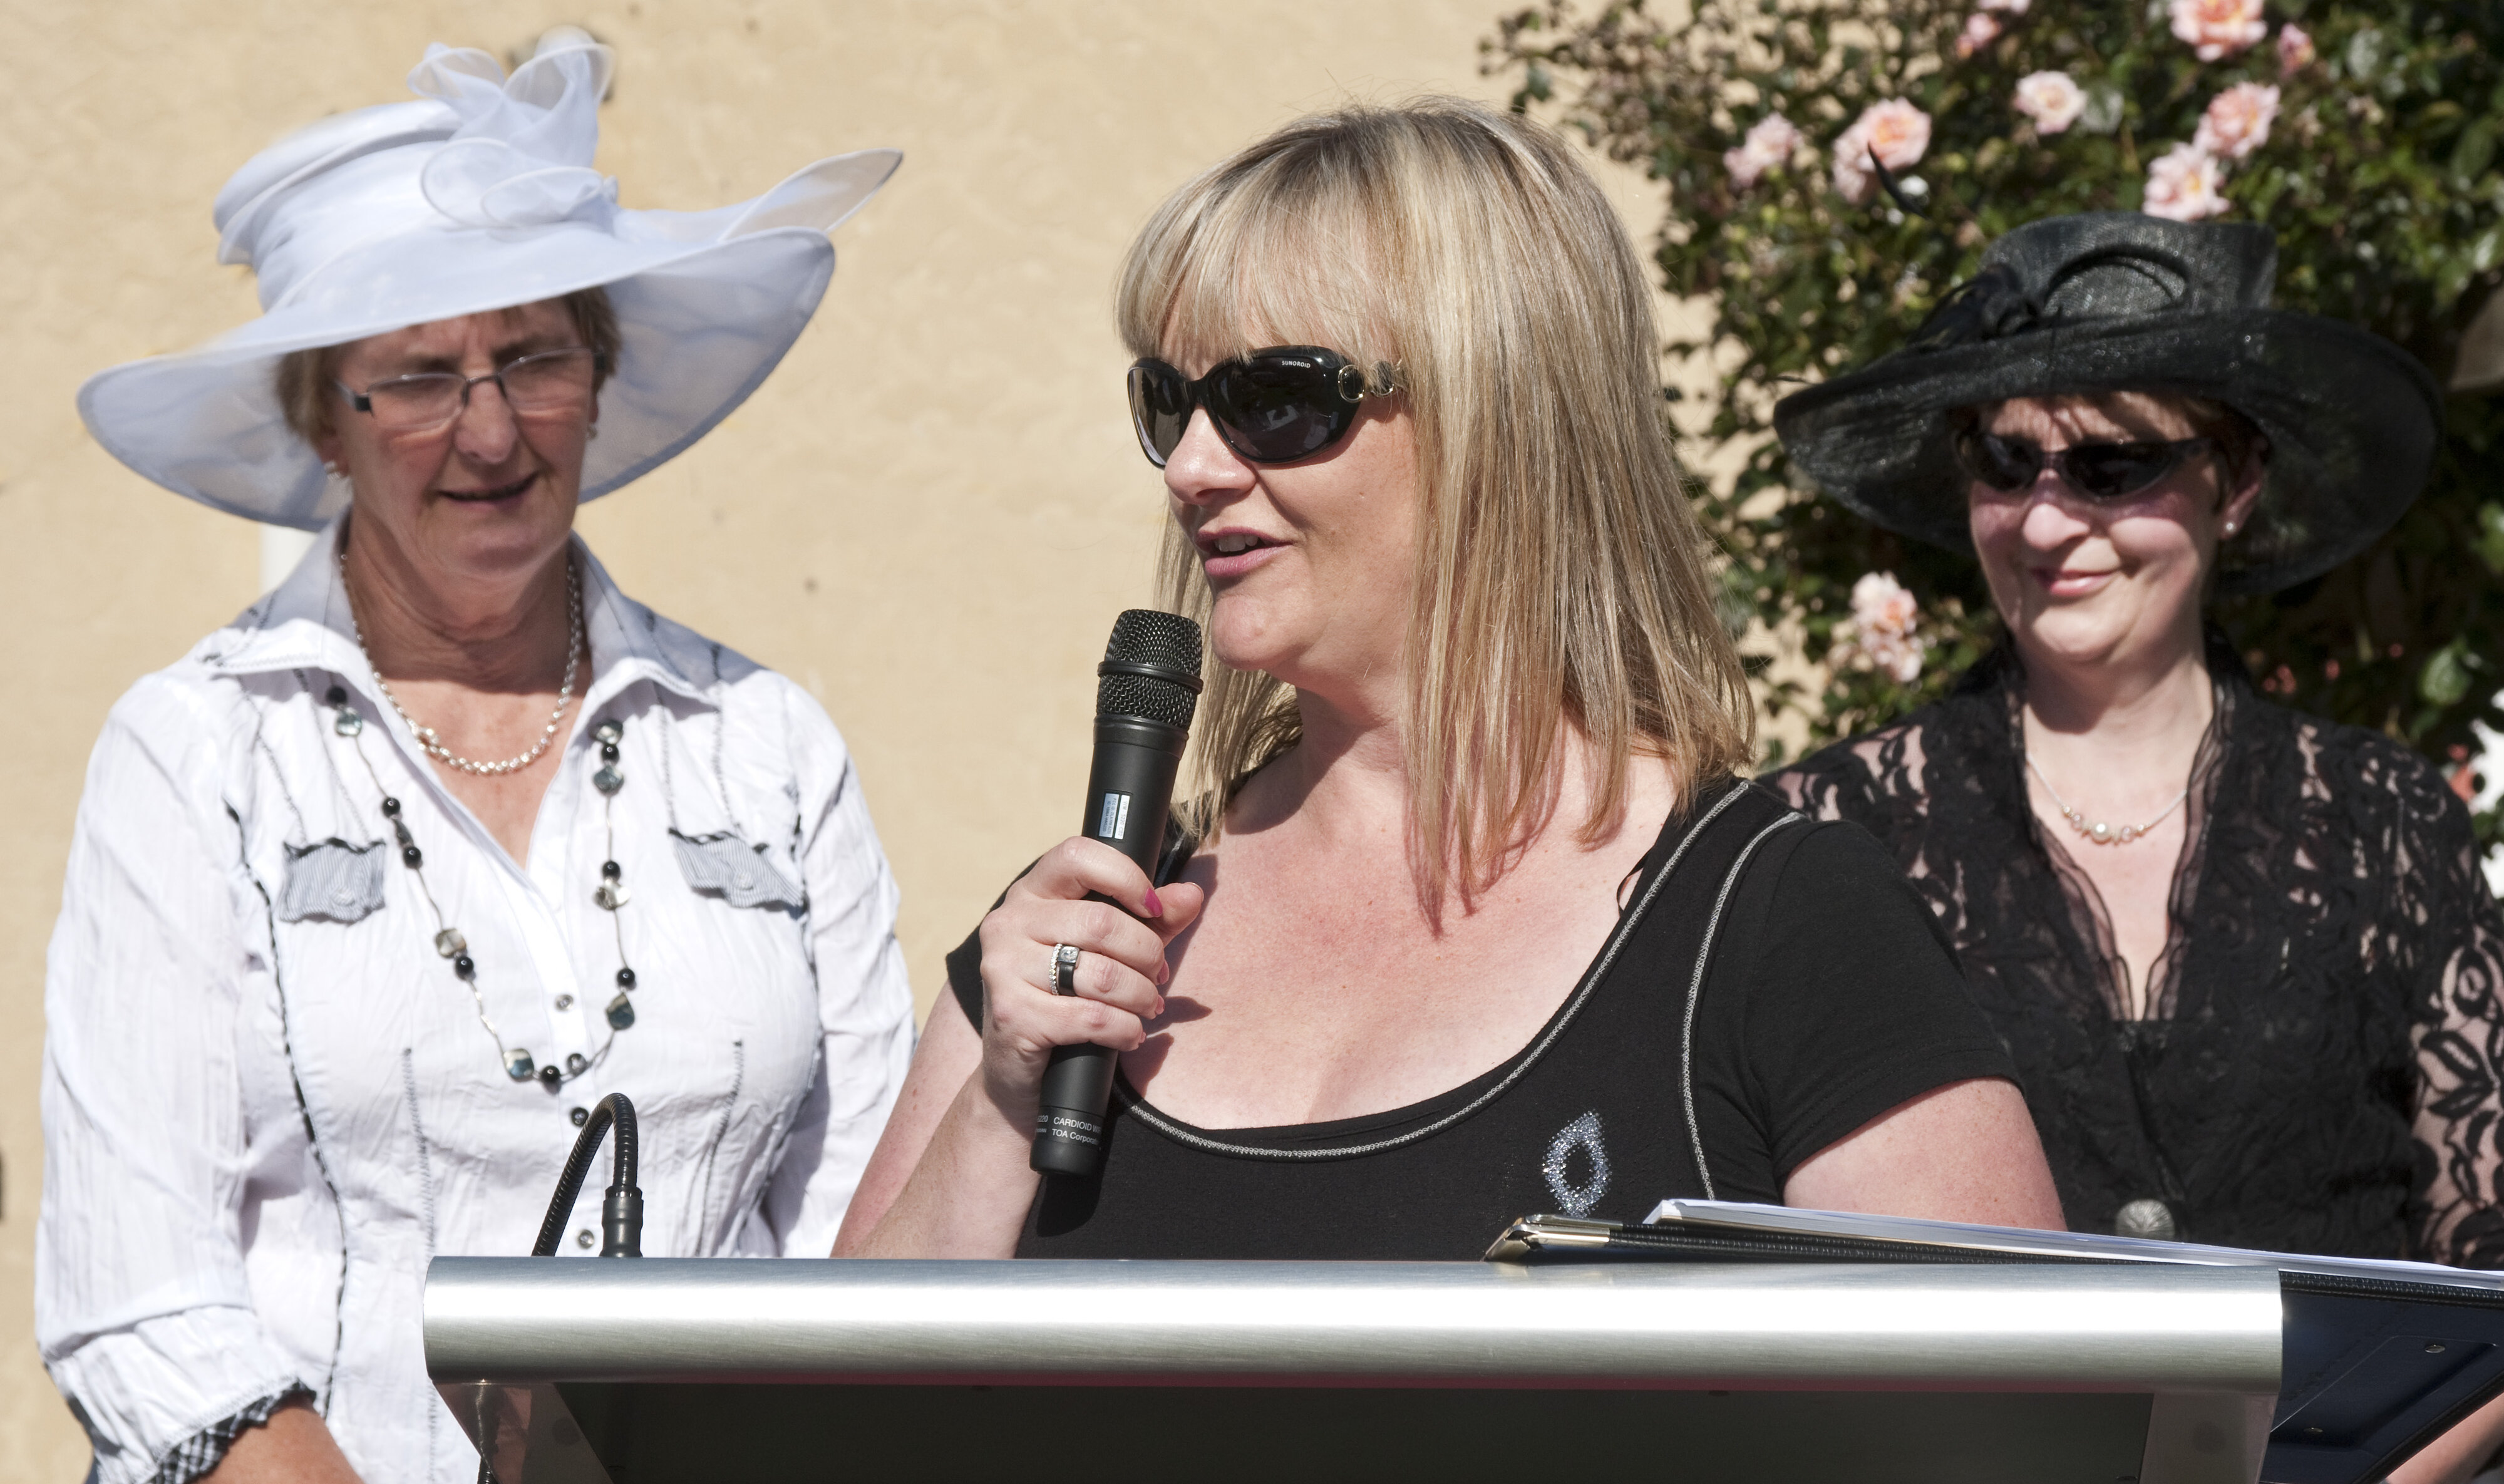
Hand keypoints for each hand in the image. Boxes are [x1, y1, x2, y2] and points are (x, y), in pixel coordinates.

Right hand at [974, 836, 1203, 1123]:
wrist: (1017, 1069)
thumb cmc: (1066, 997)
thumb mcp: (1110, 950)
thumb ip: (1152, 920)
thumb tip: (1192, 894)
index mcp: (1031, 893)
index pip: (1078, 856)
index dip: (1127, 878)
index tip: (1155, 909)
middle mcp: (1008, 923)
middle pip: (1102, 922)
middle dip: (1147, 953)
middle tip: (1159, 976)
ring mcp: (1003, 968)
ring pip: (1101, 973)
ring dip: (1141, 995)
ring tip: (1149, 1007)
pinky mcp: (1011, 1014)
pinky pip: (1090, 1017)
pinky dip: (1124, 1028)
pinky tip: (1130, 1034)